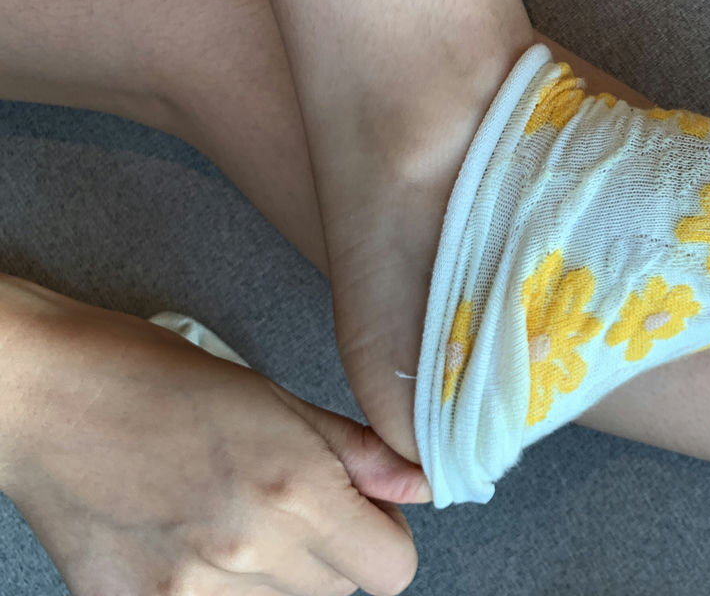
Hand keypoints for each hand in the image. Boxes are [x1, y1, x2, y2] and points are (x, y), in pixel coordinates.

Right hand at [0, 276, 425, 595]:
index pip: (392, 569)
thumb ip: (358, 452)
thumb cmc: (155, 380)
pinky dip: (217, 588)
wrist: (47, 396)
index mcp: (294, 490)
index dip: (385, 537)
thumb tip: (418, 486)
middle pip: (339, 589)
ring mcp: (189, 590)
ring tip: (232, 512)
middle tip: (288, 499)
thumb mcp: (276, 398)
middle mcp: (247, 549)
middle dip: (330, 549)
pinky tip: (191, 539)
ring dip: (274, 573)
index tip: (363, 514)